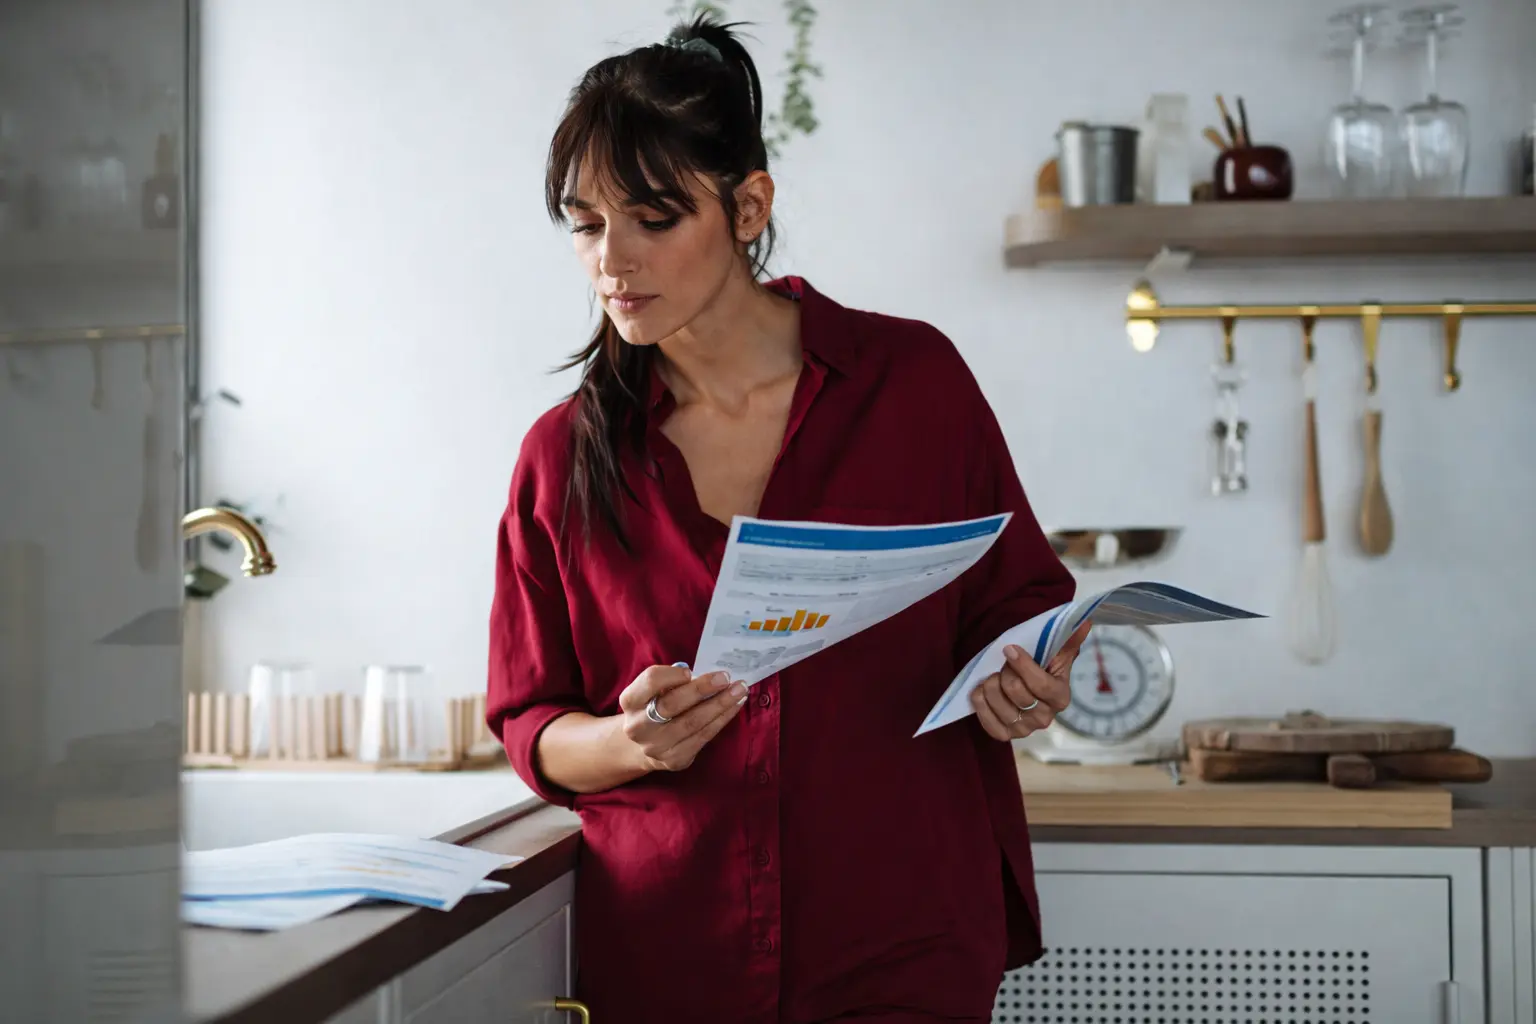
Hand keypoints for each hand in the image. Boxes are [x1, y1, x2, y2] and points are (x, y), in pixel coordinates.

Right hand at [617, 664, 747, 771]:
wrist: (645, 746)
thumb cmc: (655, 707)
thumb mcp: (653, 691)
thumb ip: (671, 681)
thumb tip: (706, 673)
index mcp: (630, 701)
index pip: (650, 682)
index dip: (671, 675)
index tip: (691, 671)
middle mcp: (638, 726)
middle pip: (672, 704)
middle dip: (702, 689)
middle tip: (725, 677)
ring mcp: (656, 746)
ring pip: (693, 722)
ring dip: (720, 704)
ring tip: (739, 690)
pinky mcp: (675, 760)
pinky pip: (704, 736)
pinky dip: (722, 719)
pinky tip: (735, 706)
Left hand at [970, 622, 1091, 741]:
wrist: (1027, 688)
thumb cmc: (1042, 667)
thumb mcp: (1056, 653)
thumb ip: (1068, 639)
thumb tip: (1084, 623)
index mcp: (1060, 697)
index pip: (1040, 684)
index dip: (1022, 665)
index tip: (1009, 648)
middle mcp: (1045, 718)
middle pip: (1016, 692)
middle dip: (1005, 672)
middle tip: (1004, 664)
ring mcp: (1025, 729)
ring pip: (998, 703)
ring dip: (990, 684)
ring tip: (993, 675)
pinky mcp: (1005, 734)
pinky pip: (988, 722)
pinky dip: (980, 703)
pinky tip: (981, 690)